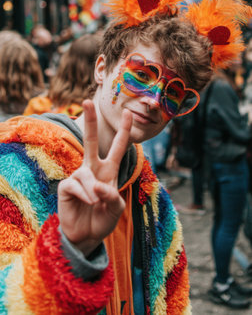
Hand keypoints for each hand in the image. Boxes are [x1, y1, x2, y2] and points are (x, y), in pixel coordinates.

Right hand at [58, 100, 132, 255]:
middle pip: (91, 141)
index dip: (123, 130)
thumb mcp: (117, 209)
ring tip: (96, 204)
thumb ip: (113, 197)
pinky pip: (76, 185)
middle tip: (87, 101)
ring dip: (94, 191)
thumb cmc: (103, 219)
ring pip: (86, 174)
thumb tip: (99, 187)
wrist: (86, 236)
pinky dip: (85, 196)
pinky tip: (87, 203)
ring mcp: (79, 176)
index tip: (127, 112)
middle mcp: (93, 169)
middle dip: (90, 121)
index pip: (118, 147)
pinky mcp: (67, 186)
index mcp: (109, 171)